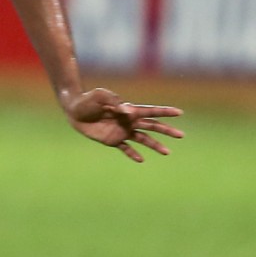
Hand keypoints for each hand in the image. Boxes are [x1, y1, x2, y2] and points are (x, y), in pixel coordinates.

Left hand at [64, 88, 182, 161]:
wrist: (74, 110)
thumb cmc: (87, 100)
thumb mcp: (100, 96)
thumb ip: (115, 102)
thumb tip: (129, 111)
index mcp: (128, 109)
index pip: (150, 111)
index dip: (164, 112)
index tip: (179, 113)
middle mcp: (128, 121)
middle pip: (152, 126)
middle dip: (166, 130)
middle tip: (181, 135)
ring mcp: (121, 131)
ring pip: (143, 139)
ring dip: (155, 145)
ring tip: (167, 152)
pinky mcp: (112, 140)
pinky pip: (125, 149)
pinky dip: (133, 154)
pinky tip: (141, 160)